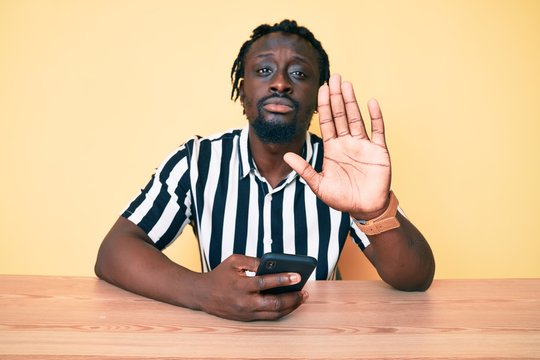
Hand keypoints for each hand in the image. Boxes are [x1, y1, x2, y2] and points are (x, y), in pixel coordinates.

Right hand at [195, 254, 307, 320]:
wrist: (202, 294)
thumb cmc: (220, 274)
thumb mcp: (234, 261)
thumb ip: (254, 261)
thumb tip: (274, 264)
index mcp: (240, 285)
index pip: (265, 282)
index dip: (283, 279)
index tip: (298, 275)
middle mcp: (244, 302)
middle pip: (274, 303)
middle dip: (293, 297)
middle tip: (304, 291)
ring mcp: (246, 313)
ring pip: (274, 313)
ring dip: (290, 306)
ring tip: (302, 297)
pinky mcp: (247, 318)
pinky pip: (268, 316)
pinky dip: (281, 310)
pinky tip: (290, 303)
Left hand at [284, 74, 390, 218]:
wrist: (365, 209)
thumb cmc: (342, 198)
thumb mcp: (318, 184)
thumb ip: (304, 169)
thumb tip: (285, 156)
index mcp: (333, 148)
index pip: (327, 122)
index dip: (324, 106)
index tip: (321, 89)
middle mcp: (347, 143)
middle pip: (341, 115)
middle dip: (336, 97)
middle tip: (333, 77)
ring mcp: (363, 145)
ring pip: (356, 118)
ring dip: (352, 101)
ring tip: (347, 84)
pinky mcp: (378, 150)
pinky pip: (377, 130)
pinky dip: (375, 117)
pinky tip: (370, 103)